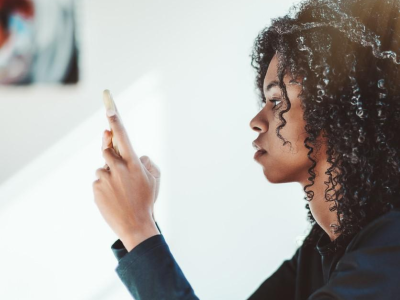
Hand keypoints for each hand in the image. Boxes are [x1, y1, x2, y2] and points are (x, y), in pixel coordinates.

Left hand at [92, 90, 159, 250]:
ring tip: (120, 190)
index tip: (109, 107)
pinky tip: (114, 198)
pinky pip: (98, 181)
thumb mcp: (155, 179)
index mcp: (133, 164)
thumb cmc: (147, 200)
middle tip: (117, 163)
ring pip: (102, 167)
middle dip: (110, 151)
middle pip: (106, 149)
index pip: (123, 136)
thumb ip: (146, 161)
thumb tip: (136, 154)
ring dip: (109, 174)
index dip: (116, 120)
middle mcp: (118, 168)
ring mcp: (105, 179)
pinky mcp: (96, 189)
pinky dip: (104, 186)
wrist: (135, 225)